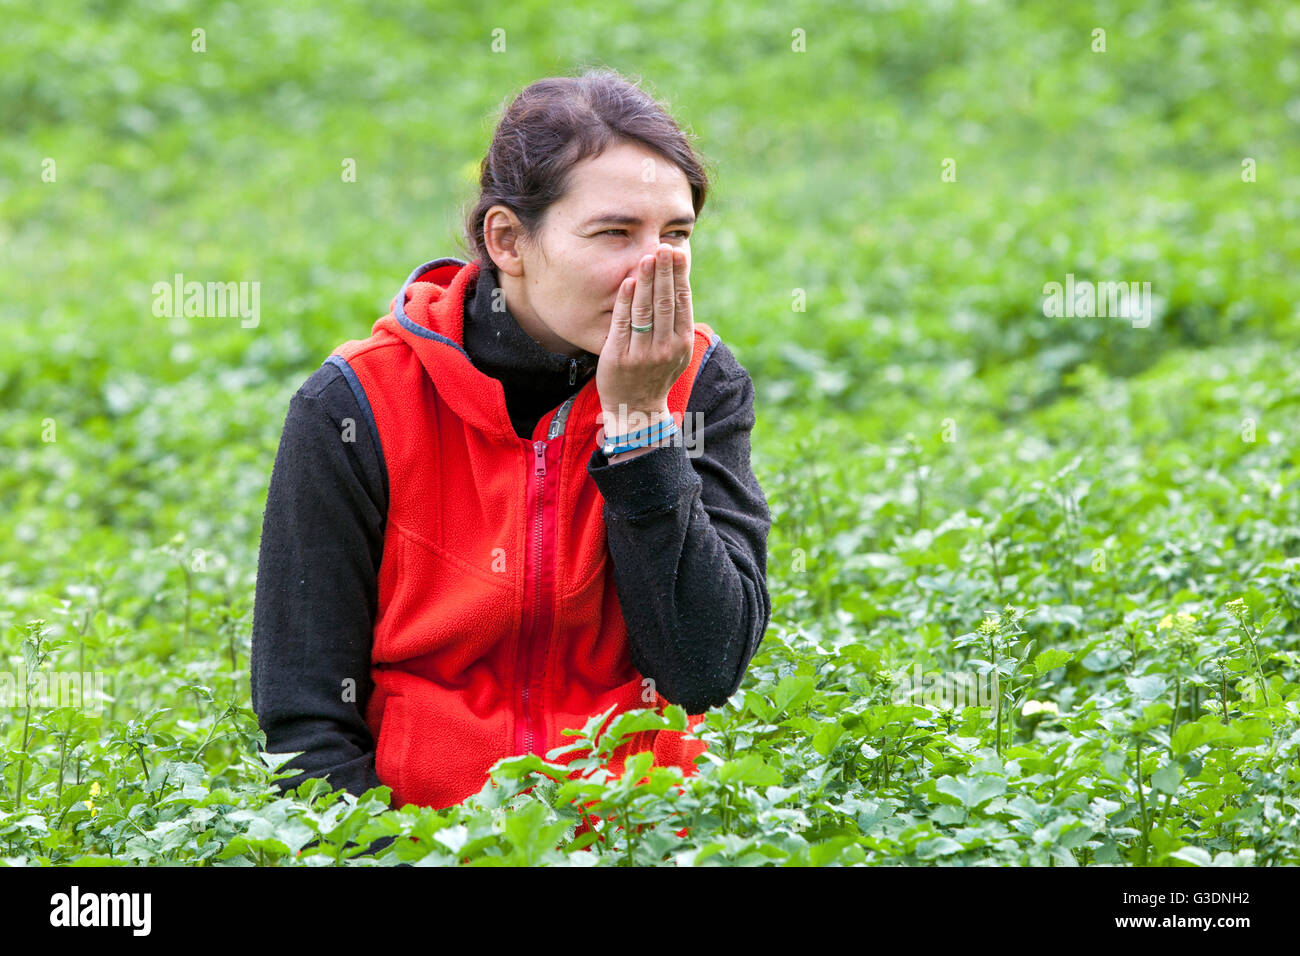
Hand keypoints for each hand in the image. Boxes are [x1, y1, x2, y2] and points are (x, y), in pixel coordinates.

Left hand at [596, 242, 692, 440]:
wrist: (636, 409)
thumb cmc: (655, 374)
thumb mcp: (675, 351)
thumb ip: (676, 323)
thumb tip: (678, 285)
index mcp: (681, 343)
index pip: (682, 302)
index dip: (679, 276)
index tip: (677, 253)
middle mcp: (665, 347)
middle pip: (665, 302)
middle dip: (664, 272)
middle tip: (663, 247)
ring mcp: (642, 352)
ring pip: (645, 310)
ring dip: (646, 281)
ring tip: (646, 258)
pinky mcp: (619, 355)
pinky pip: (623, 324)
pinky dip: (626, 302)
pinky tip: (628, 282)